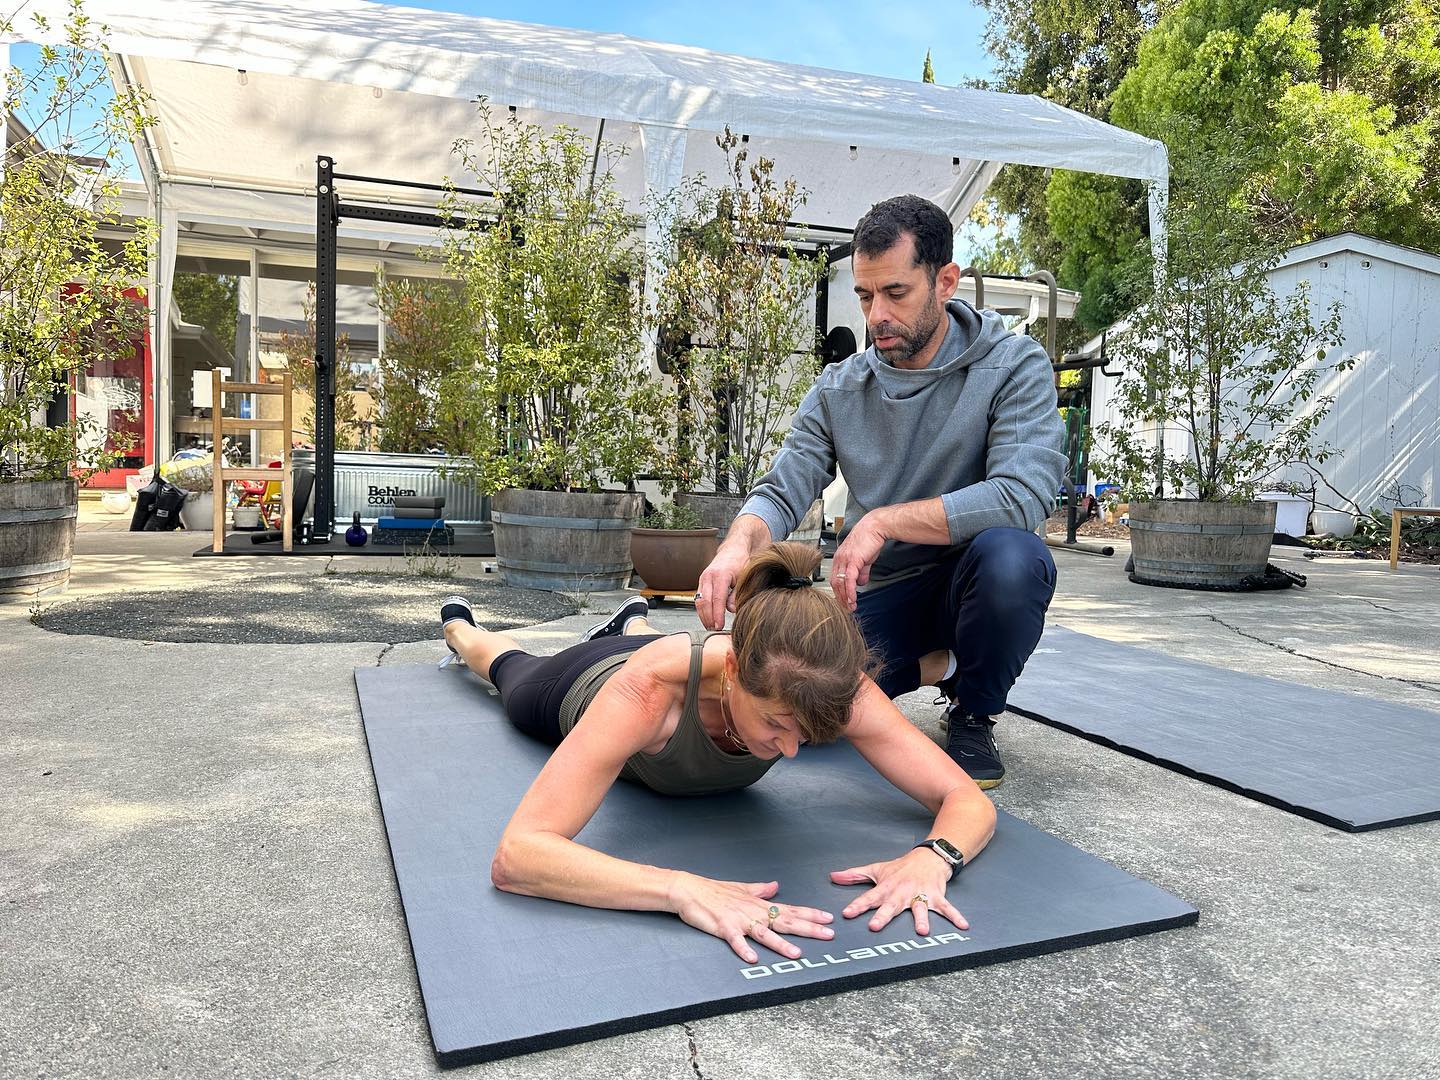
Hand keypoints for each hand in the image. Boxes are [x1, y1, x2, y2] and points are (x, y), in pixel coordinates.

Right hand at [669, 873, 835, 963]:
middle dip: (808, 928)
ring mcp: (739, 920)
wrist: (689, 890)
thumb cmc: (713, 891)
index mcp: (758, 904)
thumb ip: (760, 890)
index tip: (828, 918)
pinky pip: (735, 940)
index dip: (810, 914)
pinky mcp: (723, 927)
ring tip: (797, 953)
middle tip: (828, 934)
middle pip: (785, 921)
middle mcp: (753, 912)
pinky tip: (753, 958)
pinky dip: (743, 949)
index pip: (789, 910)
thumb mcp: (740, 889)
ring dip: (781, 943)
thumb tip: (775, 885)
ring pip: (764, 933)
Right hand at [695, 547, 748, 629]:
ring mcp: (703, 579)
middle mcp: (708, 576)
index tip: (719, 626)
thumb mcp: (743, 578)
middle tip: (714, 629)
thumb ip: (737, 594)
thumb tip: (731, 610)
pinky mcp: (701, 582)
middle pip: (704, 601)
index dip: (717, 615)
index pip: (717, 599)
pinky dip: (701, 609)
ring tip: (709, 627)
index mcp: (720, 575)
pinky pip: (698, 598)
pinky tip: (707, 618)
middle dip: (708, 618)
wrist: (733, 550)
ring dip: (703, 615)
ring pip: (698, 600)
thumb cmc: (740, 563)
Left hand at [829, 514, 886, 611]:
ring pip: (841, 583)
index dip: (838, 591)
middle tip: (845, 608)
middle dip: (840, 597)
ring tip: (850, 607)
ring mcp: (845, 559)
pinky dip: (850, 591)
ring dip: (845, 597)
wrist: (875, 527)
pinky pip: (849, 579)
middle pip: (835, 583)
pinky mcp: (853, 560)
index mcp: (840, 558)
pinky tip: (852, 599)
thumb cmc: (869, 540)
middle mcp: (839, 559)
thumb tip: (861, 582)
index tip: (843, 601)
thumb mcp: (864, 558)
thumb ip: (862, 571)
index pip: (835, 578)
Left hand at [830, 850, 968, 936]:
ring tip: (922, 931)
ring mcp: (920, 895)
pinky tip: (963, 926)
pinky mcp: (936, 897)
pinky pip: (947, 909)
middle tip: (875, 926)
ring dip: (922, 919)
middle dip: (883, 916)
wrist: (927, 857)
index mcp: (886, 888)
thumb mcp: (876, 869)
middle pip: (891, 906)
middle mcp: (902, 893)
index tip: (846, 914)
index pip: (868, 897)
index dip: (857, 905)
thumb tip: (833, 877)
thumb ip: (854, 876)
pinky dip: (956, 917)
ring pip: (920, 908)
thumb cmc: (900, 867)